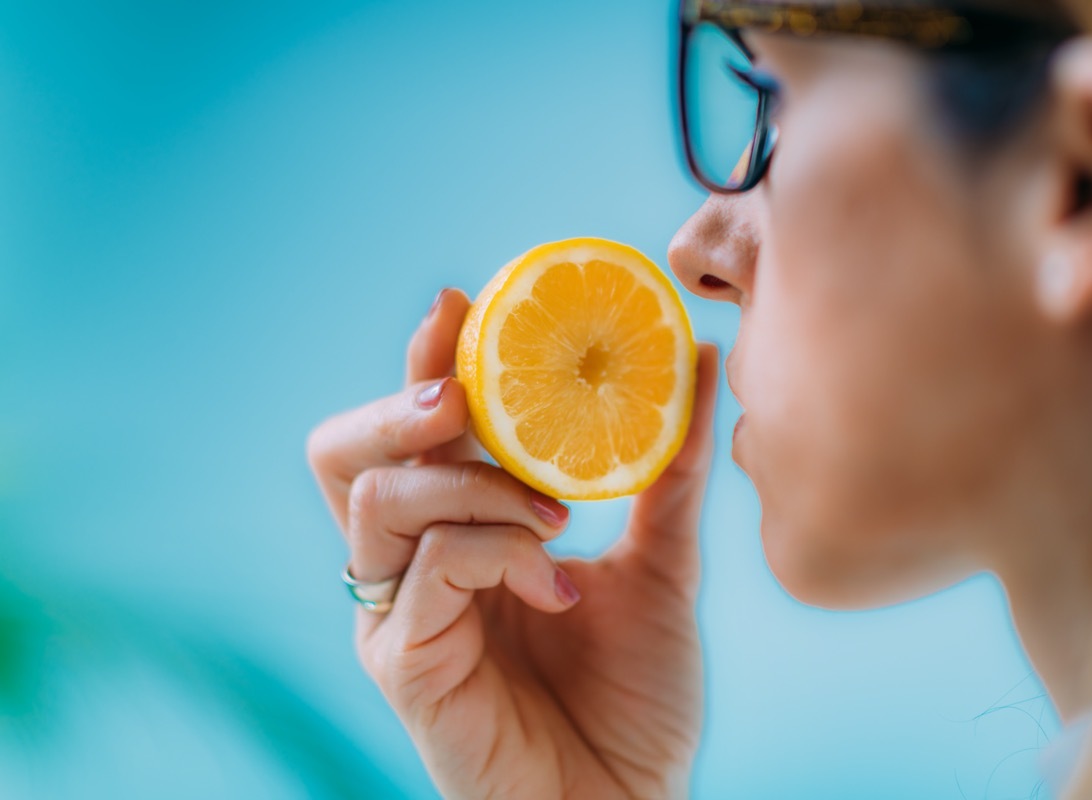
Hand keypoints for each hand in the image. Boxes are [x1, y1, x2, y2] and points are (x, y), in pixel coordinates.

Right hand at [307, 288, 719, 798]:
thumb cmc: (634, 697)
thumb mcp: (661, 564)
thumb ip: (667, 471)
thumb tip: (694, 356)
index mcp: (456, 535)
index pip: (408, 432)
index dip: (418, 361)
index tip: (459, 301)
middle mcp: (409, 568)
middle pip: (343, 453)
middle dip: (400, 402)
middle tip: (466, 393)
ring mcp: (397, 615)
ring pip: (378, 498)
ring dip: (472, 480)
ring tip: (552, 509)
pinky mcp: (401, 663)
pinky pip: (428, 567)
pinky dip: (498, 549)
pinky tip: (560, 581)